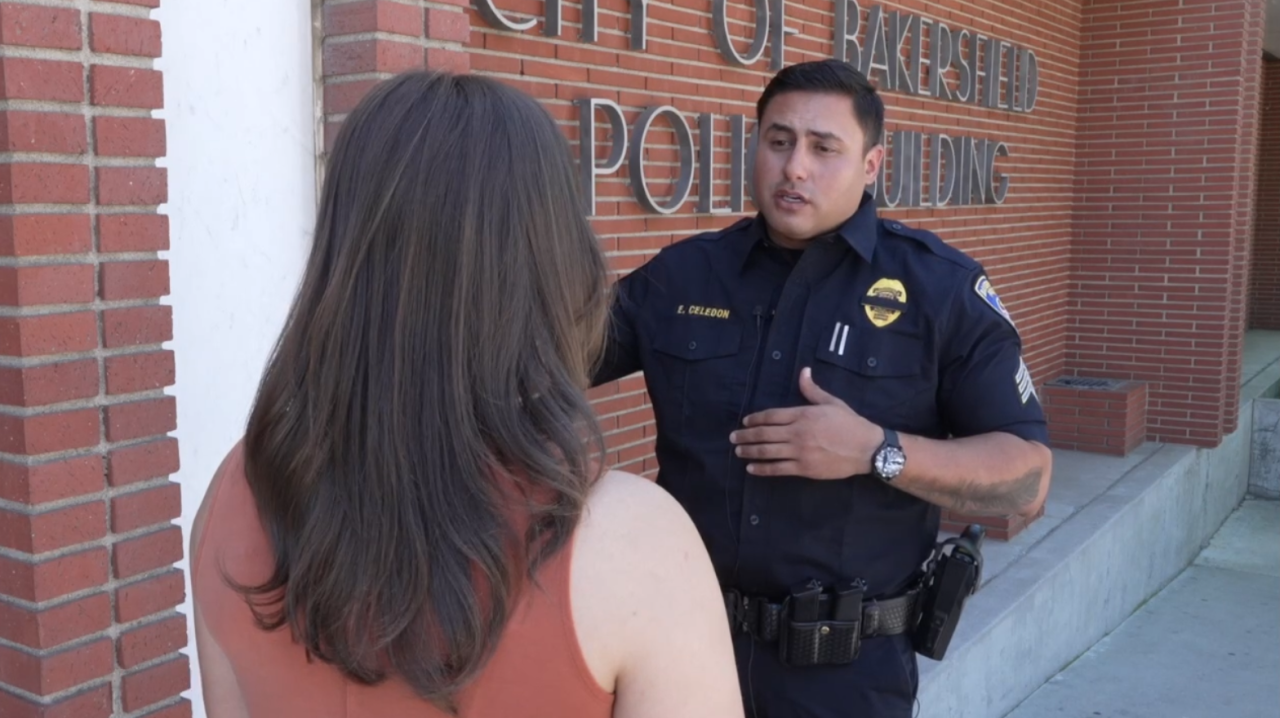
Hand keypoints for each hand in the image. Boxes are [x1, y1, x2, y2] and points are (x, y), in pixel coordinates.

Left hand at [729, 367, 883, 478]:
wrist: (866, 448)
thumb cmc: (850, 423)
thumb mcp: (831, 402)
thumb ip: (812, 390)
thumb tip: (803, 371)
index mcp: (803, 414)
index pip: (771, 415)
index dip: (755, 419)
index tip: (745, 422)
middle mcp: (797, 432)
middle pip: (764, 433)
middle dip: (746, 436)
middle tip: (733, 438)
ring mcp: (800, 451)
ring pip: (768, 451)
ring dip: (750, 451)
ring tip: (738, 451)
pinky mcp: (804, 468)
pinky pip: (778, 469)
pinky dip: (763, 469)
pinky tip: (751, 468)